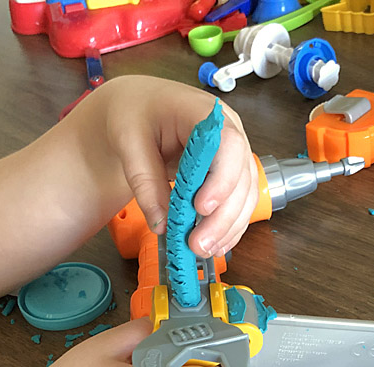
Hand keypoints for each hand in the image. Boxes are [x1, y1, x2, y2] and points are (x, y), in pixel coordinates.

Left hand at [100, 76, 258, 257]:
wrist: (139, 109)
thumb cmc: (134, 114)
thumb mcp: (128, 142)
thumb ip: (145, 182)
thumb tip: (162, 224)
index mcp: (204, 112)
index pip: (228, 144)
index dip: (221, 178)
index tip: (201, 207)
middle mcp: (229, 132)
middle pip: (241, 176)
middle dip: (223, 216)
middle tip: (198, 244)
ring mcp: (234, 154)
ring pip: (245, 195)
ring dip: (228, 228)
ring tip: (202, 250)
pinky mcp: (231, 175)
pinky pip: (239, 204)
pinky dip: (229, 228)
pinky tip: (215, 246)